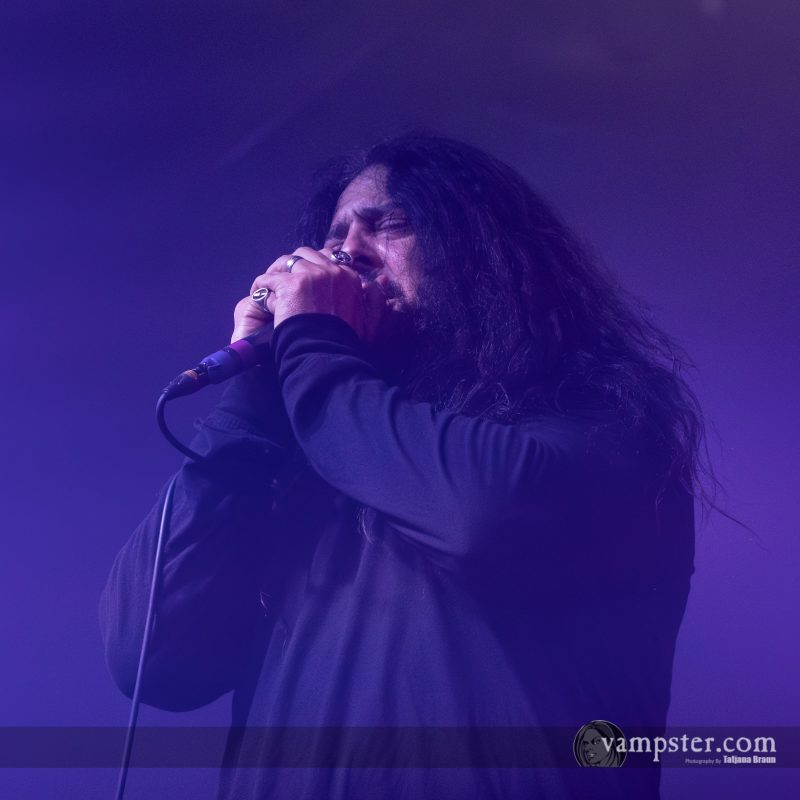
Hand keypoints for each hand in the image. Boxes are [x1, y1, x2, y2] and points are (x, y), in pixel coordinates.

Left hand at [232, 247, 390, 342]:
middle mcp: (331, 271)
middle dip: (292, 267)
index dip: (311, 268)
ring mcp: (310, 276)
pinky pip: (268, 280)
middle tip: (283, 284)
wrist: (328, 356)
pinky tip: (262, 302)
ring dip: (276, 275)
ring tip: (270, 291)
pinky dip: (262, 290)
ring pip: (284, 262)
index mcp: (349, 277)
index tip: (303, 282)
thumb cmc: (347, 343)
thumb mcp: (370, 322)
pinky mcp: (290, 285)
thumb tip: (383, 281)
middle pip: (304, 254)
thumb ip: (377, 300)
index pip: (326, 257)